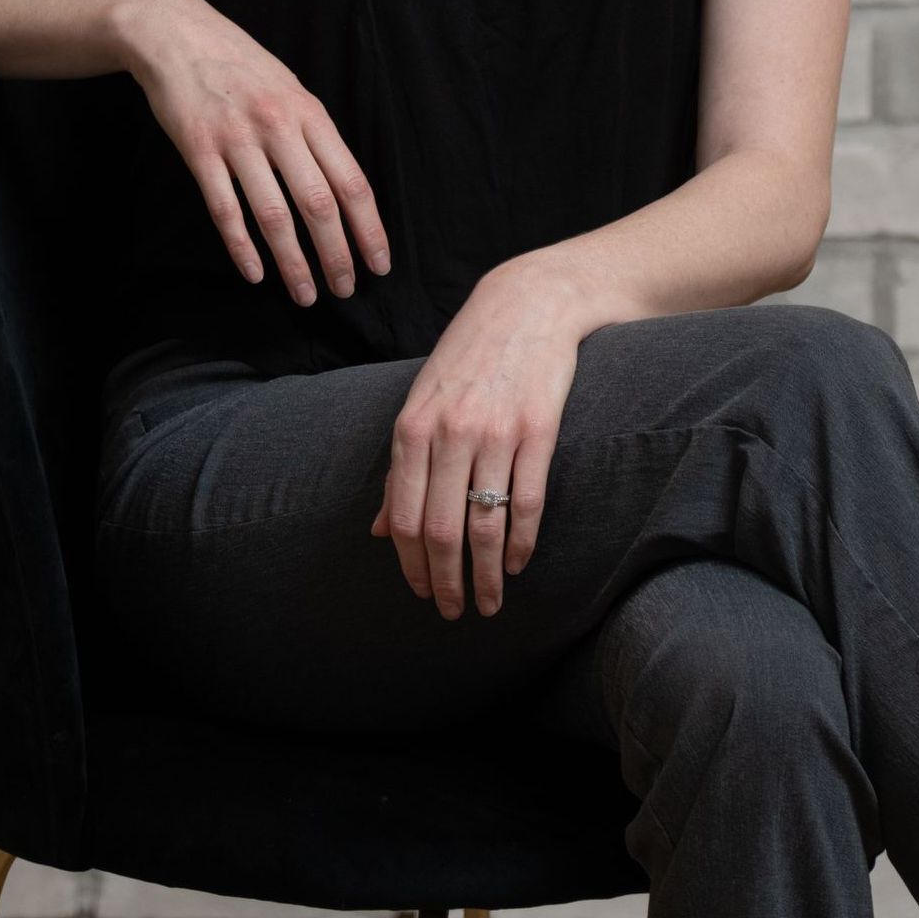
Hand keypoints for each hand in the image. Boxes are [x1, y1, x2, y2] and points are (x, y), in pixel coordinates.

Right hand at [119, 0, 389, 307]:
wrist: (178, 34)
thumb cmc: (240, 65)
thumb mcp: (290, 88)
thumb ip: (314, 134)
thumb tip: (343, 188)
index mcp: (309, 113)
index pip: (351, 181)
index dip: (369, 228)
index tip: (379, 264)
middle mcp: (279, 127)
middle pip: (319, 203)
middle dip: (337, 254)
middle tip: (345, 290)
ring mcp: (237, 139)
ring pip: (274, 215)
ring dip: (293, 262)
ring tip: (305, 294)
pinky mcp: (199, 150)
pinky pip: (225, 209)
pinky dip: (242, 247)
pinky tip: (256, 273)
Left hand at [368, 259, 585, 619]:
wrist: (527, 305)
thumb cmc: (468, 357)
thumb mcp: (421, 403)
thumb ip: (400, 468)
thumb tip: (379, 530)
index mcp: (413, 427)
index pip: (405, 518)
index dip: (411, 565)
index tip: (421, 594)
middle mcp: (450, 432)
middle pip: (442, 530)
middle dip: (447, 582)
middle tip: (454, 612)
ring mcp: (496, 432)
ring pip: (486, 525)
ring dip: (488, 575)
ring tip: (491, 602)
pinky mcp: (538, 430)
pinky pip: (527, 503)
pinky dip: (522, 543)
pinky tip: (519, 563)